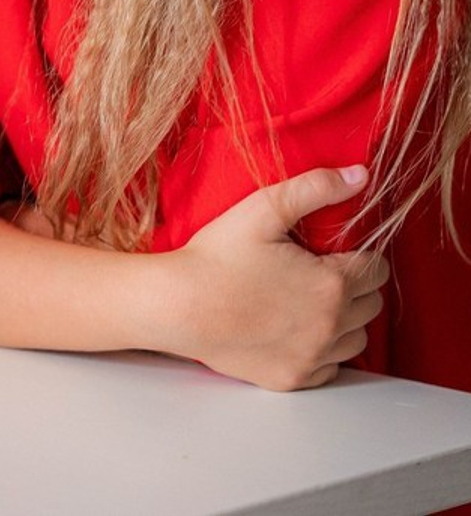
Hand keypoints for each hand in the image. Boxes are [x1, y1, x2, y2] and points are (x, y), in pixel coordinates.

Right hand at [164, 166, 388, 390]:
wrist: (177, 304)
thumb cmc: (215, 257)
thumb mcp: (262, 209)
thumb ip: (315, 188)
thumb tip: (361, 176)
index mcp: (331, 284)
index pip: (377, 269)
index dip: (360, 254)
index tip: (335, 250)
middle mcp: (331, 327)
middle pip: (372, 305)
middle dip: (355, 286)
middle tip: (319, 271)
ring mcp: (313, 358)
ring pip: (357, 340)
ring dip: (345, 320)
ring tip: (310, 299)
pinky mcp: (293, 378)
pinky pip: (330, 368)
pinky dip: (323, 350)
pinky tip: (295, 329)